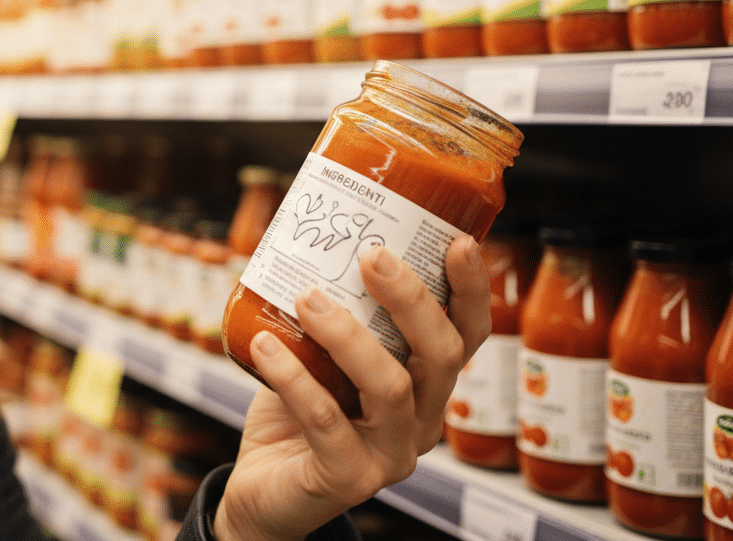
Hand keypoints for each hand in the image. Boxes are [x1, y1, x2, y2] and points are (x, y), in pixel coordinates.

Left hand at [213, 236, 490, 540]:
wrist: (261, 489)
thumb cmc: (295, 414)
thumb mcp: (319, 356)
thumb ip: (328, 313)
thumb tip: (312, 244)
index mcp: (426, 388)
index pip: (467, 337)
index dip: (470, 291)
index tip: (457, 242)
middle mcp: (421, 422)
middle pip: (442, 357)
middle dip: (411, 300)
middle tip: (372, 256)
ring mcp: (390, 456)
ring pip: (391, 388)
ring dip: (347, 335)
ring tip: (307, 298)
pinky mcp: (348, 480)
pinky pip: (327, 421)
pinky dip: (294, 378)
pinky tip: (265, 345)